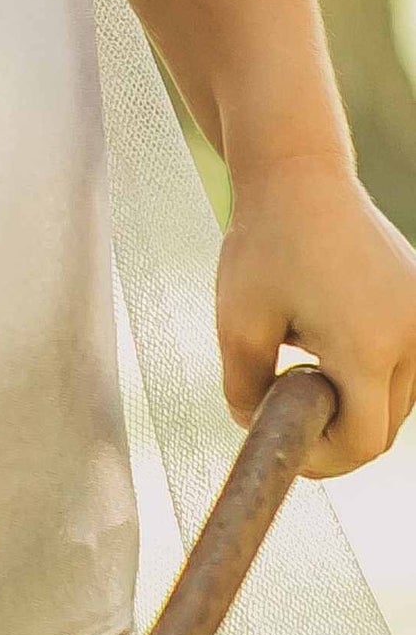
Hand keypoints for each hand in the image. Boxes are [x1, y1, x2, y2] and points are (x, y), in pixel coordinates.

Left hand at [216, 152, 415, 475]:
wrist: (299, 176)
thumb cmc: (264, 244)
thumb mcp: (236, 321)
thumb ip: (245, 387)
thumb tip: (255, 427)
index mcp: (367, 347)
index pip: (363, 441)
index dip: (325, 458)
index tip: (288, 446)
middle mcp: (412, 338)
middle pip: (383, 423)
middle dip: (336, 429)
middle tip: (284, 405)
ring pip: (396, 396)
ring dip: (354, 396)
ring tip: (302, 359)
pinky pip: (403, 361)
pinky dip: (369, 367)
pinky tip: (325, 336)